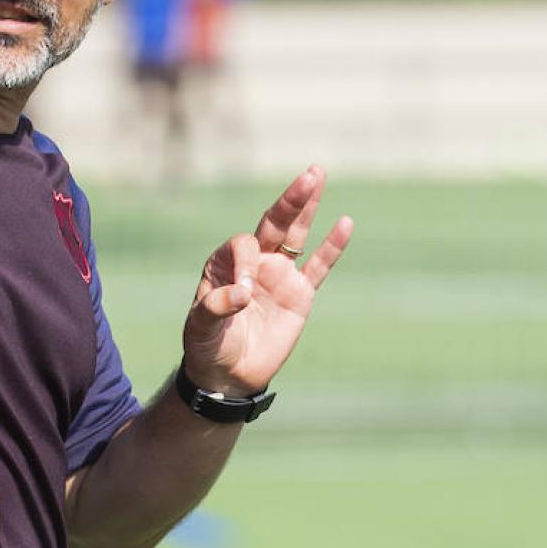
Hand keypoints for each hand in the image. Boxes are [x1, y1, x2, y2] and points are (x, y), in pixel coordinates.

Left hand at [181, 165, 352, 397]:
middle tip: (311, 173)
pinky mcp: (300, 294)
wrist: (228, 374)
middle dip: (291, 200)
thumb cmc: (208, 346)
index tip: (242, 295)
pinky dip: (332, 247)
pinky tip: (345, 223)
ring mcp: (279, 275)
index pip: (243, 246)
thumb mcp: (201, 328)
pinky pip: (319, 267)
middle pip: (275, 223)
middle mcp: (254, 262)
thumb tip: (242, 293)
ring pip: (297, 235)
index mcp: (225, 263)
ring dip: (307, 207)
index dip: (245, 264)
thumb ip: (216, 307)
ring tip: (318, 175)